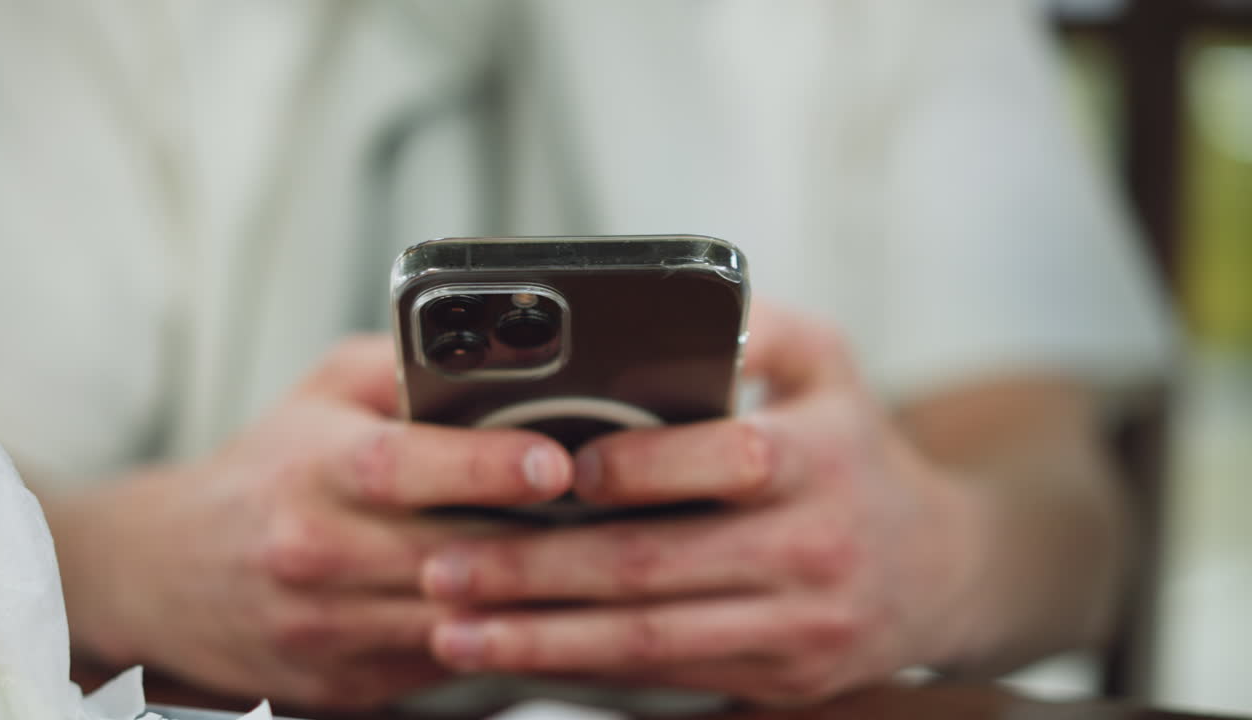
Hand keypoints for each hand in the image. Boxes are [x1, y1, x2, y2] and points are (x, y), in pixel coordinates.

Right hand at [49, 336, 574, 708]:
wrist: (169, 574)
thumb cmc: (268, 469)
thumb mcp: (325, 391)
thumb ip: (406, 364)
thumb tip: (499, 348)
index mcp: (312, 469)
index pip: (401, 466)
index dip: (485, 466)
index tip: (557, 462)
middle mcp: (317, 553)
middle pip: (452, 554)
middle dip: (547, 537)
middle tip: (623, 511)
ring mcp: (333, 629)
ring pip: (463, 621)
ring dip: (541, 596)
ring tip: (608, 560)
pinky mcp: (353, 682)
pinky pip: (454, 664)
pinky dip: (510, 637)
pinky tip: (556, 608)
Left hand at [417, 304, 986, 703]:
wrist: (944, 569)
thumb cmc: (860, 451)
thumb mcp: (830, 364)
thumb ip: (755, 325)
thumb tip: (668, 303)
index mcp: (821, 457)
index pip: (723, 460)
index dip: (632, 470)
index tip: (549, 470)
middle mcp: (814, 548)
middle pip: (656, 566)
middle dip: (536, 571)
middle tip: (444, 566)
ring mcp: (800, 626)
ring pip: (651, 640)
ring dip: (543, 639)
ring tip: (457, 630)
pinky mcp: (783, 678)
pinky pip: (671, 677)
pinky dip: (589, 670)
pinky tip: (525, 657)